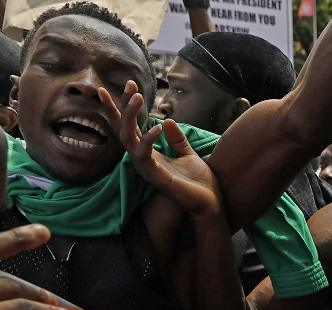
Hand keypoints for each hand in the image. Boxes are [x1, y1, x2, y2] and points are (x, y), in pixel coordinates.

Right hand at [98, 81, 222, 220]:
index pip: (131, 127)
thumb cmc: (199, 182)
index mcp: (150, 153)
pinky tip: (158, 126)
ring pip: (127, 139)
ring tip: (137, 97)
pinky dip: (148, 139)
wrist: (210, 203)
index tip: (128, 84)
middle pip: (122, 129)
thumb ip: (177, 139)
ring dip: (130, 116)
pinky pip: (144, 155)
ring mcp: (147, 168)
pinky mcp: (155, 176)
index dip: (125, 107)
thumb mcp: (189, 154)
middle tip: (128, 84)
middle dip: (120, 106)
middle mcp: (143, 159)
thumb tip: (166, 120)